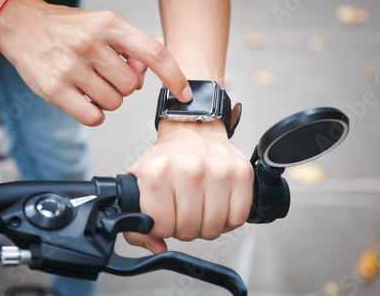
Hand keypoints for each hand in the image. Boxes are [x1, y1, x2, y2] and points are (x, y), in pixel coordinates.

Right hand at [0, 0, 191, 125]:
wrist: (22, 26)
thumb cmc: (68, 28)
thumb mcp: (103, 25)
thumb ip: (128, 48)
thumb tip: (145, 75)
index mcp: (108, 25)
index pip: (153, 53)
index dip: (174, 76)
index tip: (185, 93)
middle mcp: (90, 44)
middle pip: (132, 86)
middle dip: (124, 85)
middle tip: (106, 74)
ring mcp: (71, 68)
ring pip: (114, 103)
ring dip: (108, 99)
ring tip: (90, 82)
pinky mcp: (55, 90)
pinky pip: (94, 117)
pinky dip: (94, 114)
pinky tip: (84, 98)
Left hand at [125, 120, 253, 252]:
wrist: (194, 131)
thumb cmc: (168, 159)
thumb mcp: (140, 183)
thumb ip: (137, 224)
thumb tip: (157, 247)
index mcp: (157, 172)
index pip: (161, 227)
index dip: (162, 227)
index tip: (164, 215)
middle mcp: (189, 170)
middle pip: (188, 231)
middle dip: (184, 228)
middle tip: (183, 211)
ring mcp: (218, 171)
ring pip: (213, 229)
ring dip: (206, 225)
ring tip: (200, 208)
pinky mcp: (241, 174)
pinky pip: (237, 219)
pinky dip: (227, 220)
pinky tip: (217, 205)